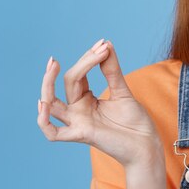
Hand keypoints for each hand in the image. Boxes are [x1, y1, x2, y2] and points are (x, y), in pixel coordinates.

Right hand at [37, 39, 163, 167]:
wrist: (146, 144)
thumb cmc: (134, 121)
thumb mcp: (122, 91)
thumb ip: (112, 70)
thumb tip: (105, 45)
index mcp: (86, 99)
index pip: (78, 75)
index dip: (88, 58)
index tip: (103, 44)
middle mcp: (78, 110)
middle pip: (68, 83)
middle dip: (81, 63)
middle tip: (97, 48)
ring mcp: (78, 122)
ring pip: (51, 104)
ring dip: (47, 84)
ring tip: (54, 64)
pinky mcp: (82, 135)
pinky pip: (54, 133)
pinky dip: (43, 121)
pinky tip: (43, 104)